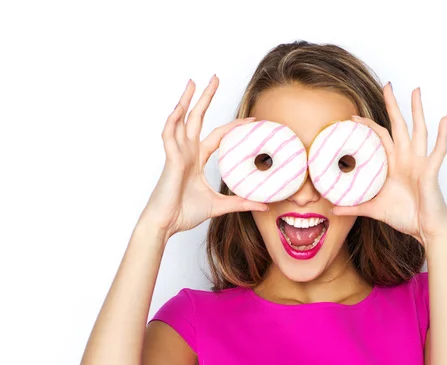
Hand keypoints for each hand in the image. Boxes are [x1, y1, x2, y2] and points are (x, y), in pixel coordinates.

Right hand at [139, 76, 267, 237]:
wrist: (166, 224)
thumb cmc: (185, 213)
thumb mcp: (220, 205)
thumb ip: (241, 202)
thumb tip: (264, 205)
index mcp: (197, 159)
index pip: (218, 135)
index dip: (234, 126)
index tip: (251, 119)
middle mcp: (187, 152)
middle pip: (197, 118)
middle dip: (205, 98)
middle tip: (214, 78)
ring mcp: (177, 153)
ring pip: (181, 120)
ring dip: (187, 101)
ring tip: (193, 82)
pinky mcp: (170, 160)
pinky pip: (169, 135)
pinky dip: (173, 121)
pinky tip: (179, 108)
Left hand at [332, 83, 446, 248]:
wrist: (426, 230)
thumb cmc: (406, 216)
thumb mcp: (374, 209)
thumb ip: (354, 206)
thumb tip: (333, 210)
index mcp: (395, 164)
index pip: (381, 137)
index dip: (369, 126)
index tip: (354, 117)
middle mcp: (407, 159)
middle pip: (399, 125)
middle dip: (393, 105)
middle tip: (388, 85)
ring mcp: (420, 163)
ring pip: (419, 130)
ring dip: (417, 111)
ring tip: (416, 91)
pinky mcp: (431, 171)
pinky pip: (438, 150)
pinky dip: (442, 134)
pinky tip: (444, 119)